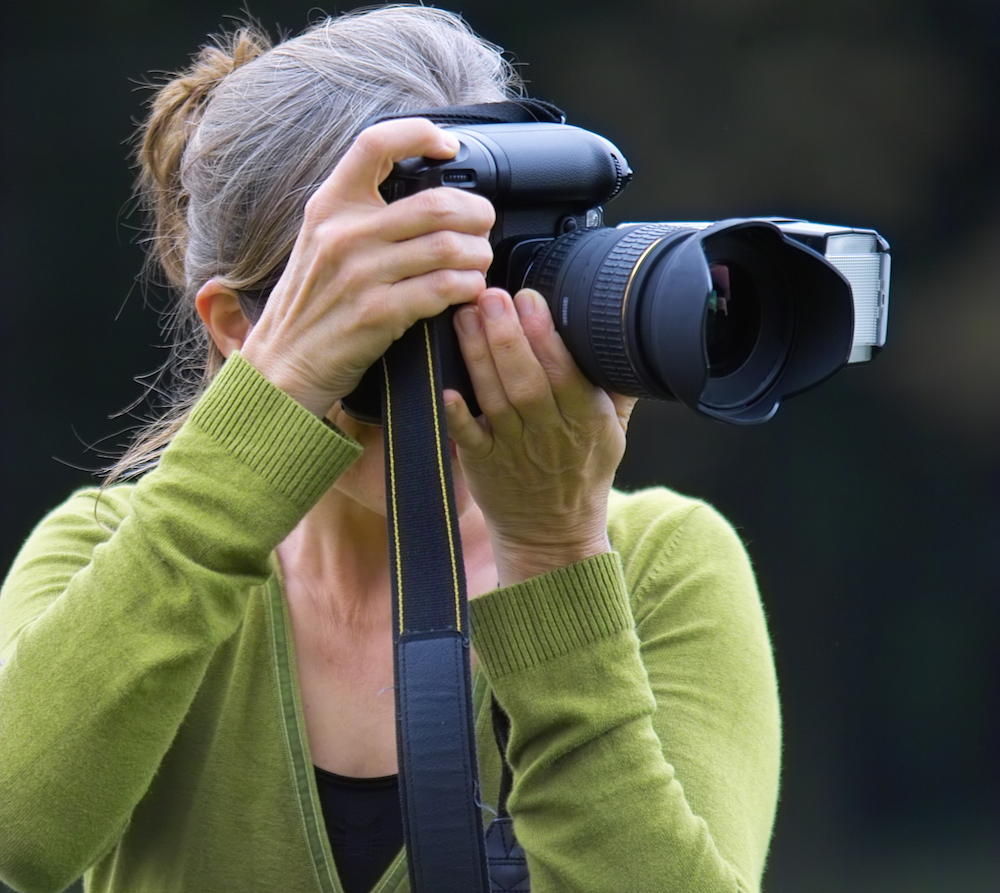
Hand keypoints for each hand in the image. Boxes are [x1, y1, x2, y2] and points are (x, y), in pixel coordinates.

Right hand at [241, 118, 495, 417]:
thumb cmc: (311, 305)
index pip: (374, 144)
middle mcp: (343, 234)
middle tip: (484, 224)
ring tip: (481, 261)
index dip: (418, 134)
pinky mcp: (377, 313)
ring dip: (478, 253)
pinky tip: (469, 289)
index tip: (448, 147)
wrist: (283, 364)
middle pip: (436, 203)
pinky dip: (468, 286)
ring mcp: (360, 274)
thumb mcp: (321, 242)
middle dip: (476, 213)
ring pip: (447, 246)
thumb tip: (424, 195)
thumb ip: (360, 214)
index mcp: (329, 206)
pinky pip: (443, 288)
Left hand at [444, 287, 636, 585]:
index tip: (530, 298)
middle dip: (507, 336)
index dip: (547, 336)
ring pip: (495, 398)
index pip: (567, 373)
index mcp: (585, 420)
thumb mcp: (615, 431)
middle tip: (490, 295)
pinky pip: (469, 439)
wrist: (553, 533)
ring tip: (464, 316)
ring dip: (477, 356)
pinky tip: (445, 388)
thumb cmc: (582, 472)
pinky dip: (458, 416)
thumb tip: (625, 333)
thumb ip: (616, 385)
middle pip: (526, 381)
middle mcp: (549, 433)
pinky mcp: (483, 464)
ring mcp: (513, 450)